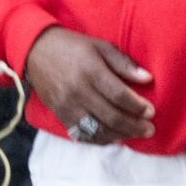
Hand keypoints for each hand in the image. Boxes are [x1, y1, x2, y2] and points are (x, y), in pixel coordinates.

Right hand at [23, 27, 154, 142]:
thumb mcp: (100, 46)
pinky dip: (100, 139)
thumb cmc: (72, 46)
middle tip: (149, 129)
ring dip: (120, 135)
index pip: (120, 96)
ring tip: (134, 134)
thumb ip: (124, 64)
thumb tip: (147, 79)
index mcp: (91, 71)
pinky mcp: (59, 114)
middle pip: (112, 116)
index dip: (138, 107)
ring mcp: (67, 105)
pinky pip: (83, 134)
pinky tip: (114, 137)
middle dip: (134, 126)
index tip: (151, 112)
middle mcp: (78, 91)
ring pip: (98, 130)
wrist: (35, 50)